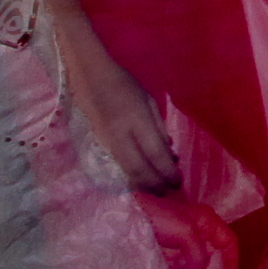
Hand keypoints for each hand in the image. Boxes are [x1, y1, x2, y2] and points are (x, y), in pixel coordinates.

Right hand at [64, 40, 177, 192]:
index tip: (179, 181)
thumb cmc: (123, 84)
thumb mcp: (149, 100)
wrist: (89, 77)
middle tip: (170, 191)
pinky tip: (140, 181)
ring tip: (158, 190)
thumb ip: (158, 126)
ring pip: (126, 171)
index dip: (167, 171)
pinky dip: (130, 177)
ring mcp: (106, 142)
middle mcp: (120, 135)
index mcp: (137, 120)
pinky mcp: (97, 145)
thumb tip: (168, 151)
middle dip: (156, 184)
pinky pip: (116, 166)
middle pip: (139, 169)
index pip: (155, 153)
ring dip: (143, 184)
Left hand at [134, 190, 238, 268]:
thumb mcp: (186, 234)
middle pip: (209, 253)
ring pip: (192, 261)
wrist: (130, 216)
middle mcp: (198, 230)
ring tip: (171, 268)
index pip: (229, 241)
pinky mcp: (167, 248)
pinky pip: (177, 264)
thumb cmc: (161, 218)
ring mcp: (182, 240)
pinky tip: (164, 266)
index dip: (232, 258)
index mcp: (208, 221)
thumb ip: (199, 255)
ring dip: (185, 268)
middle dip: (201, 266)